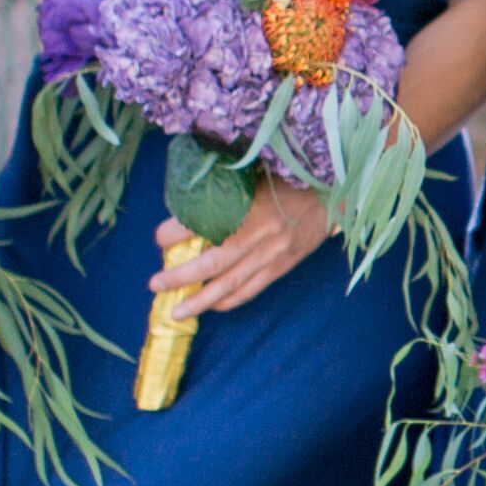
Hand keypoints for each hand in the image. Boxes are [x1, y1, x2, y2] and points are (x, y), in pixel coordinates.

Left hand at [157, 179, 329, 320]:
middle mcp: (259, 235)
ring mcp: (271, 255)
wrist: (330, 195)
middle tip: (155, 284)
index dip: (177, 232)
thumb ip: (226, 187)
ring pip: (230, 284)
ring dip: (200, 300)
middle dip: (181, 276)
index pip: (204, 222)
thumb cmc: (288, 180)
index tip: (159, 237)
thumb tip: (189, 195)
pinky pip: (251, 290)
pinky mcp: (281, 267)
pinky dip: (229, 301)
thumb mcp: (255, 174)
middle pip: (213, 263)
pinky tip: (212, 307)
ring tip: (177, 311)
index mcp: (250, 205)